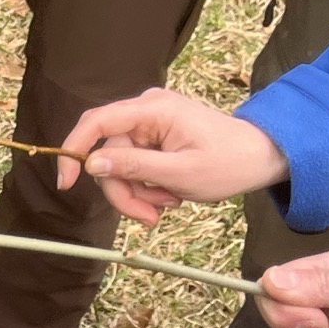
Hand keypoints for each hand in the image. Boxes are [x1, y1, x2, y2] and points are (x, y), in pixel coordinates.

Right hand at [57, 86, 287, 222]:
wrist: (262, 158)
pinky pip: (134, 165)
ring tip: (168, 205)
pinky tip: (170, 195)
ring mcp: (150, 124)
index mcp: (153, 110)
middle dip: (123, 189)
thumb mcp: (180, 173)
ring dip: (138, 192)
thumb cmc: (229, 163)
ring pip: (119, 165)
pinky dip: (147, 186)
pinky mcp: (155, 138)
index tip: (67, 182)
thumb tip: (93, 163)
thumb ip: (134, 166)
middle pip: (108, 154)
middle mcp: (147, 111)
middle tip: (147, 217)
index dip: (74, 150)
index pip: (96, 122)